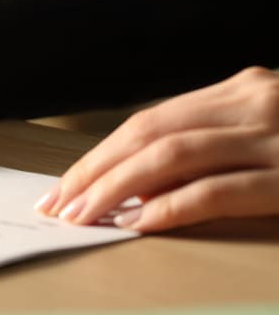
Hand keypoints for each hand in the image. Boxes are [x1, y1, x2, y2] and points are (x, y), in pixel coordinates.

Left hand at [40, 66, 278, 231]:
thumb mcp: (262, 136)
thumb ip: (205, 151)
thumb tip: (134, 190)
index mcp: (241, 91)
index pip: (149, 121)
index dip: (98, 155)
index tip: (63, 186)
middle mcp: (253, 102)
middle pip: (150, 134)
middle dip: (94, 171)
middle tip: (57, 204)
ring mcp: (274, 137)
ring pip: (171, 156)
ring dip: (115, 188)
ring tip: (81, 216)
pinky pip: (215, 192)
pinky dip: (168, 208)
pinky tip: (136, 223)